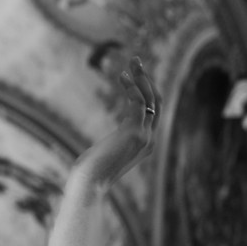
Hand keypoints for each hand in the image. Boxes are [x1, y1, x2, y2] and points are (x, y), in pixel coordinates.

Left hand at [73, 57, 158, 188]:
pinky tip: (122, 77)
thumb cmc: (90, 173)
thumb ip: (111, 146)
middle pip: (157, 102)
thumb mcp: (104, 156)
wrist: (90, 184)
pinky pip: (139, 103)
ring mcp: (145, 136)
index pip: (153, 112)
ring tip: (133, 61)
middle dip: (147, 79)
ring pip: (151, 98)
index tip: (132, 76)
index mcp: (145, 144)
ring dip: (142, 77)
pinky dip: (131, 87)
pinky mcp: (135, 133)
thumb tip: (101, 146)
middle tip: (136, 61)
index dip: (146, 91)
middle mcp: (150, 139)